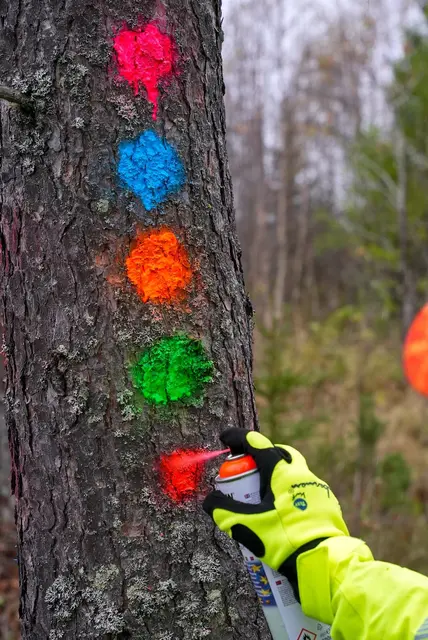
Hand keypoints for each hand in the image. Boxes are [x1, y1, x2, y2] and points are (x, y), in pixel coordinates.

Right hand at [203, 429, 348, 596]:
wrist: (321, 562)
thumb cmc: (282, 539)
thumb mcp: (246, 526)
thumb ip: (224, 511)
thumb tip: (209, 501)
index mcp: (281, 472)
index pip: (256, 443)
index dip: (238, 437)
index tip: (225, 438)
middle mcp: (301, 473)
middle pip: (278, 452)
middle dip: (261, 454)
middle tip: (247, 468)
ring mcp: (317, 487)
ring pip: (294, 470)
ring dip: (276, 474)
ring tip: (263, 494)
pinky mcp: (327, 502)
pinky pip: (304, 488)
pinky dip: (290, 491)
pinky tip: (283, 510)